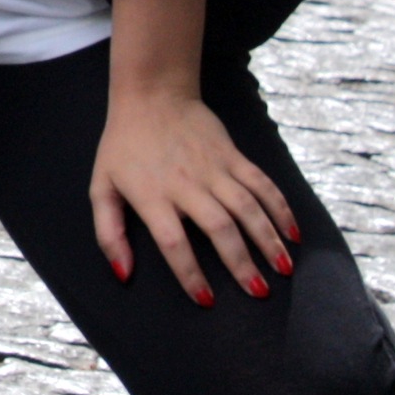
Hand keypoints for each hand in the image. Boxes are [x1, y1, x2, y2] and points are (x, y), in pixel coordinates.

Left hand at [90, 85, 299, 304]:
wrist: (152, 93)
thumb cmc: (124, 146)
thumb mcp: (101, 186)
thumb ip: (108, 233)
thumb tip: (124, 273)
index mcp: (153, 195)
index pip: (174, 242)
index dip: (190, 273)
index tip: (206, 300)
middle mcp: (187, 183)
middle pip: (219, 228)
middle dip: (241, 263)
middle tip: (259, 293)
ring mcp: (214, 167)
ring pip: (247, 207)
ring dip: (268, 239)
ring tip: (283, 270)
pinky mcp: (233, 154)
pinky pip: (262, 183)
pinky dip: (280, 208)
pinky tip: (293, 234)